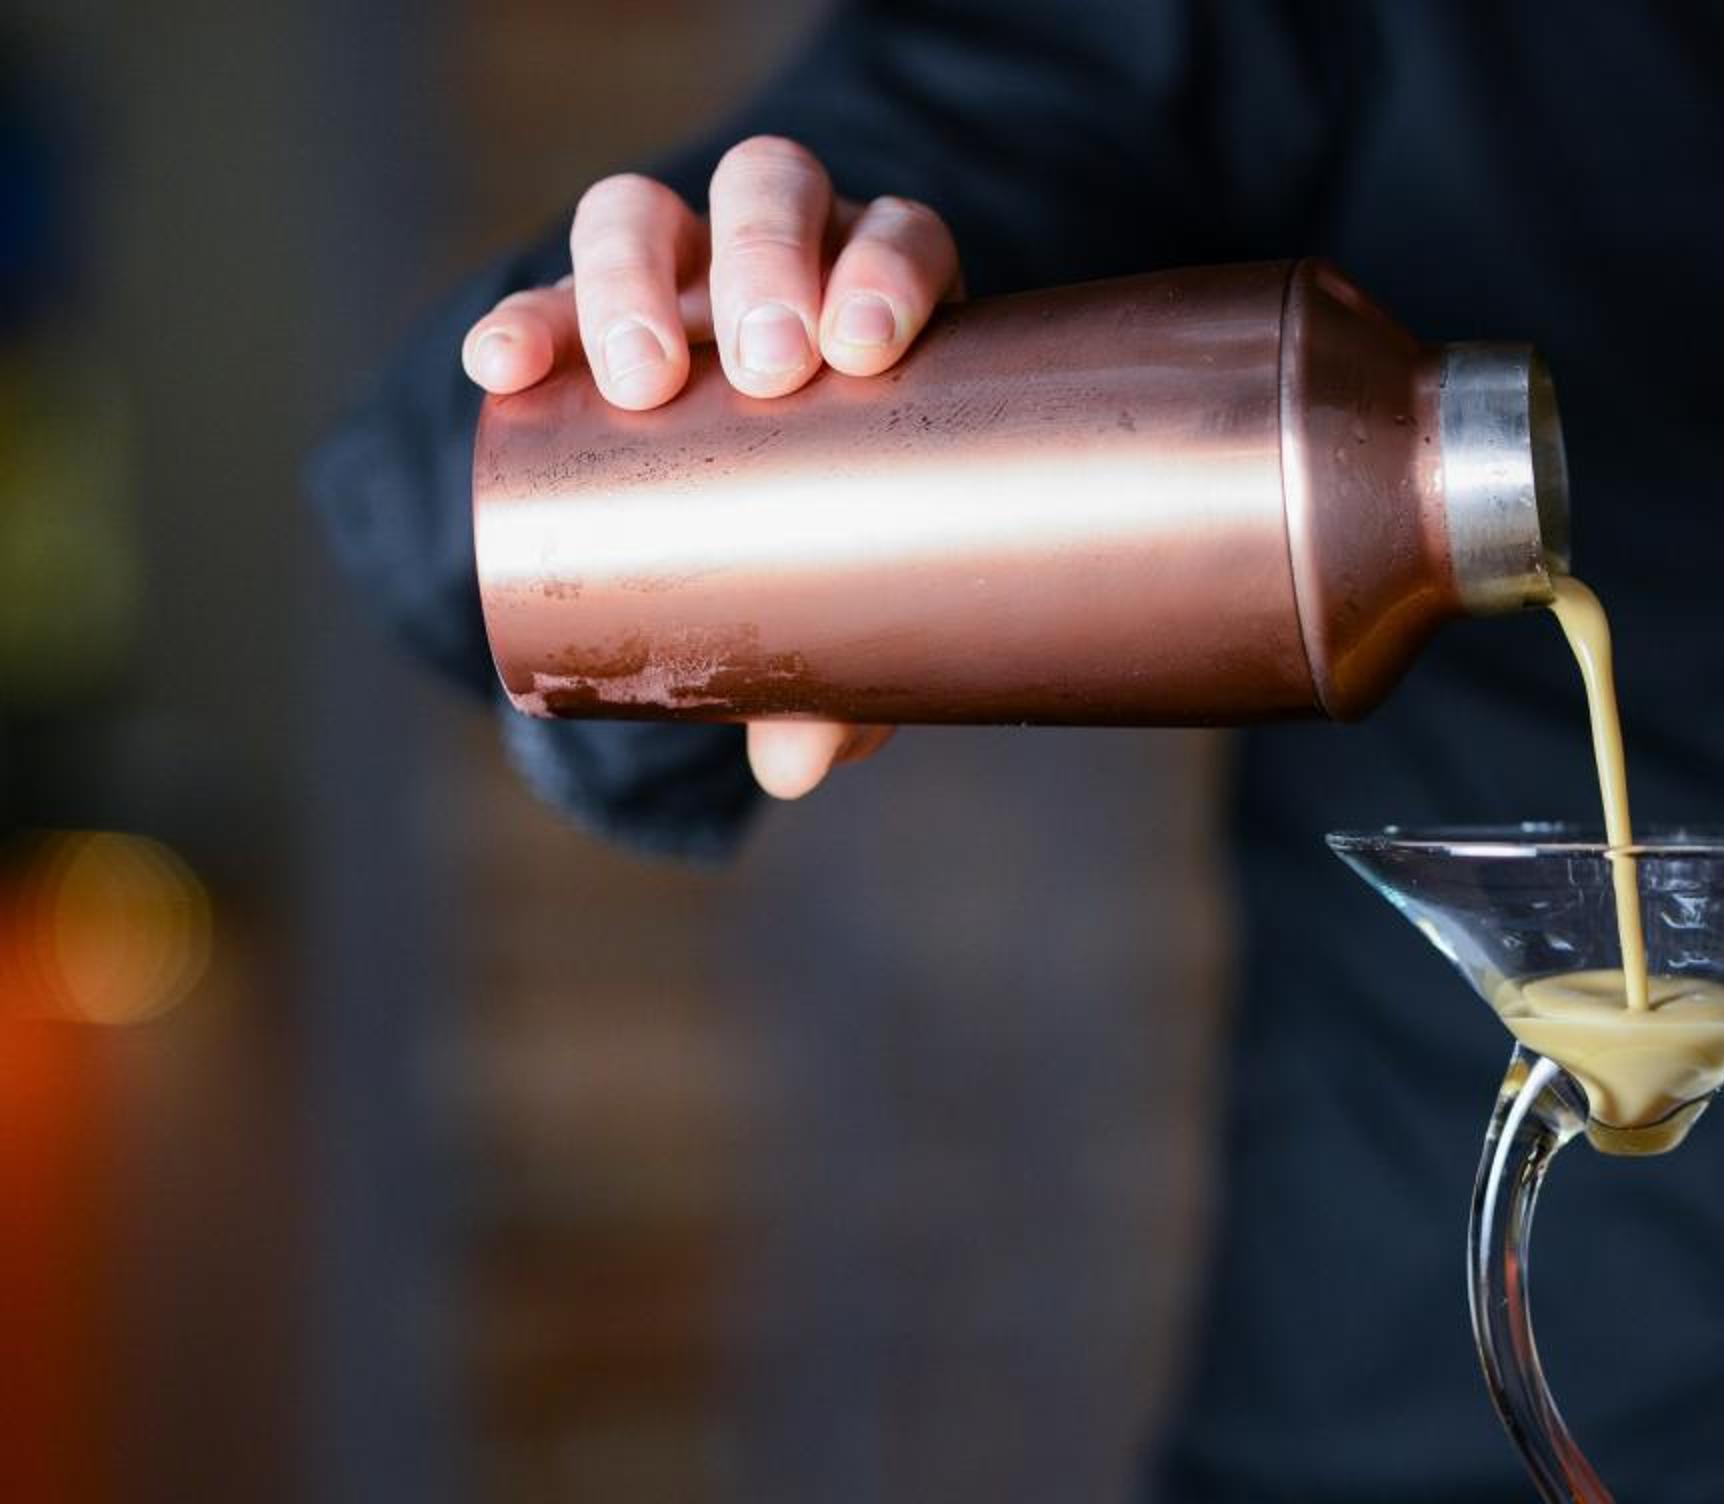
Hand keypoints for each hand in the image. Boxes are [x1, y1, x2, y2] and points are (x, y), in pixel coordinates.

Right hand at [459, 137, 962, 799]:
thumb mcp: (850, 597)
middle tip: (767, 364)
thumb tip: (797, 763)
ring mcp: (677, 275)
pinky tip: (501, 367)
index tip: (865, 345)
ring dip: (639, 277)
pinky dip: (526, 323)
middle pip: (771, 193)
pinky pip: (543, 296)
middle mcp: (781, 258)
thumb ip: (845, 674)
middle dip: (768, 263)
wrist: (739, 522)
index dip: (887, 267)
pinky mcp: (586, 313)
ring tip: (640, 376)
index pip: (895, 237)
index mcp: (877, 296)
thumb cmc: (831, 543)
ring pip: (649, 213)